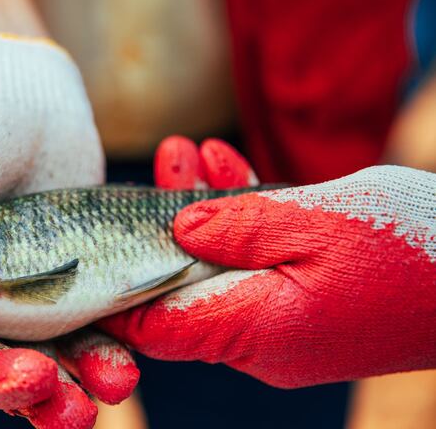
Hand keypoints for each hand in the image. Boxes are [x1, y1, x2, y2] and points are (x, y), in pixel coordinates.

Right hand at [0, 34, 137, 427]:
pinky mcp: (64, 301)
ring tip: (104, 386)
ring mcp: (13, 310)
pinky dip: (98, 362)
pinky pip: (77, 346)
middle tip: (42, 381)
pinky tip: (123, 364)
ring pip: (28, 375)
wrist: (27, 100)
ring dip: (61, 396)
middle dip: (3, 387)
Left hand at [100, 136, 435, 387]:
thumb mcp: (317, 223)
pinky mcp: (304, 306)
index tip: (93, 242)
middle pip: (182, 289)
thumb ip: (239, 227)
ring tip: (188, 153)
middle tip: (162, 164)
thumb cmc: (414, 248)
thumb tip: (176, 230)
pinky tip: (230, 171)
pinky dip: (242, 223)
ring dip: (203, 213)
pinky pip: (257, 266)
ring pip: (218, 271)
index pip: (154, 327)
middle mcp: (261, 342)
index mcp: (256, 332)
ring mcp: (283, 327)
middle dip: (162, 226)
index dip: (115, 288)